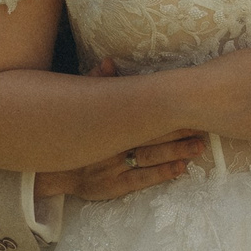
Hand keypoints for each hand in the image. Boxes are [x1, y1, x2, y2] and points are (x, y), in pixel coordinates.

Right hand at [32, 58, 206, 202]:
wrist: (46, 168)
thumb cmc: (66, 132)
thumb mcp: (75, 105)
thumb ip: (93, 82)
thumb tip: (108, 63)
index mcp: (106, 122)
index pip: (142, 113)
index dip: (167, 110)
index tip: (190, 104)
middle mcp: (110, 144)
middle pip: (150, 135)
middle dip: (178, 130)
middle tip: (204, 124)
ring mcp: (111, 167)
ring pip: (149, 157)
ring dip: (176, 151)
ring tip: (199, 146)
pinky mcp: (110, 187)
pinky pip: (139, 180)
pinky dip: (161, 174)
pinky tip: (180, 168)